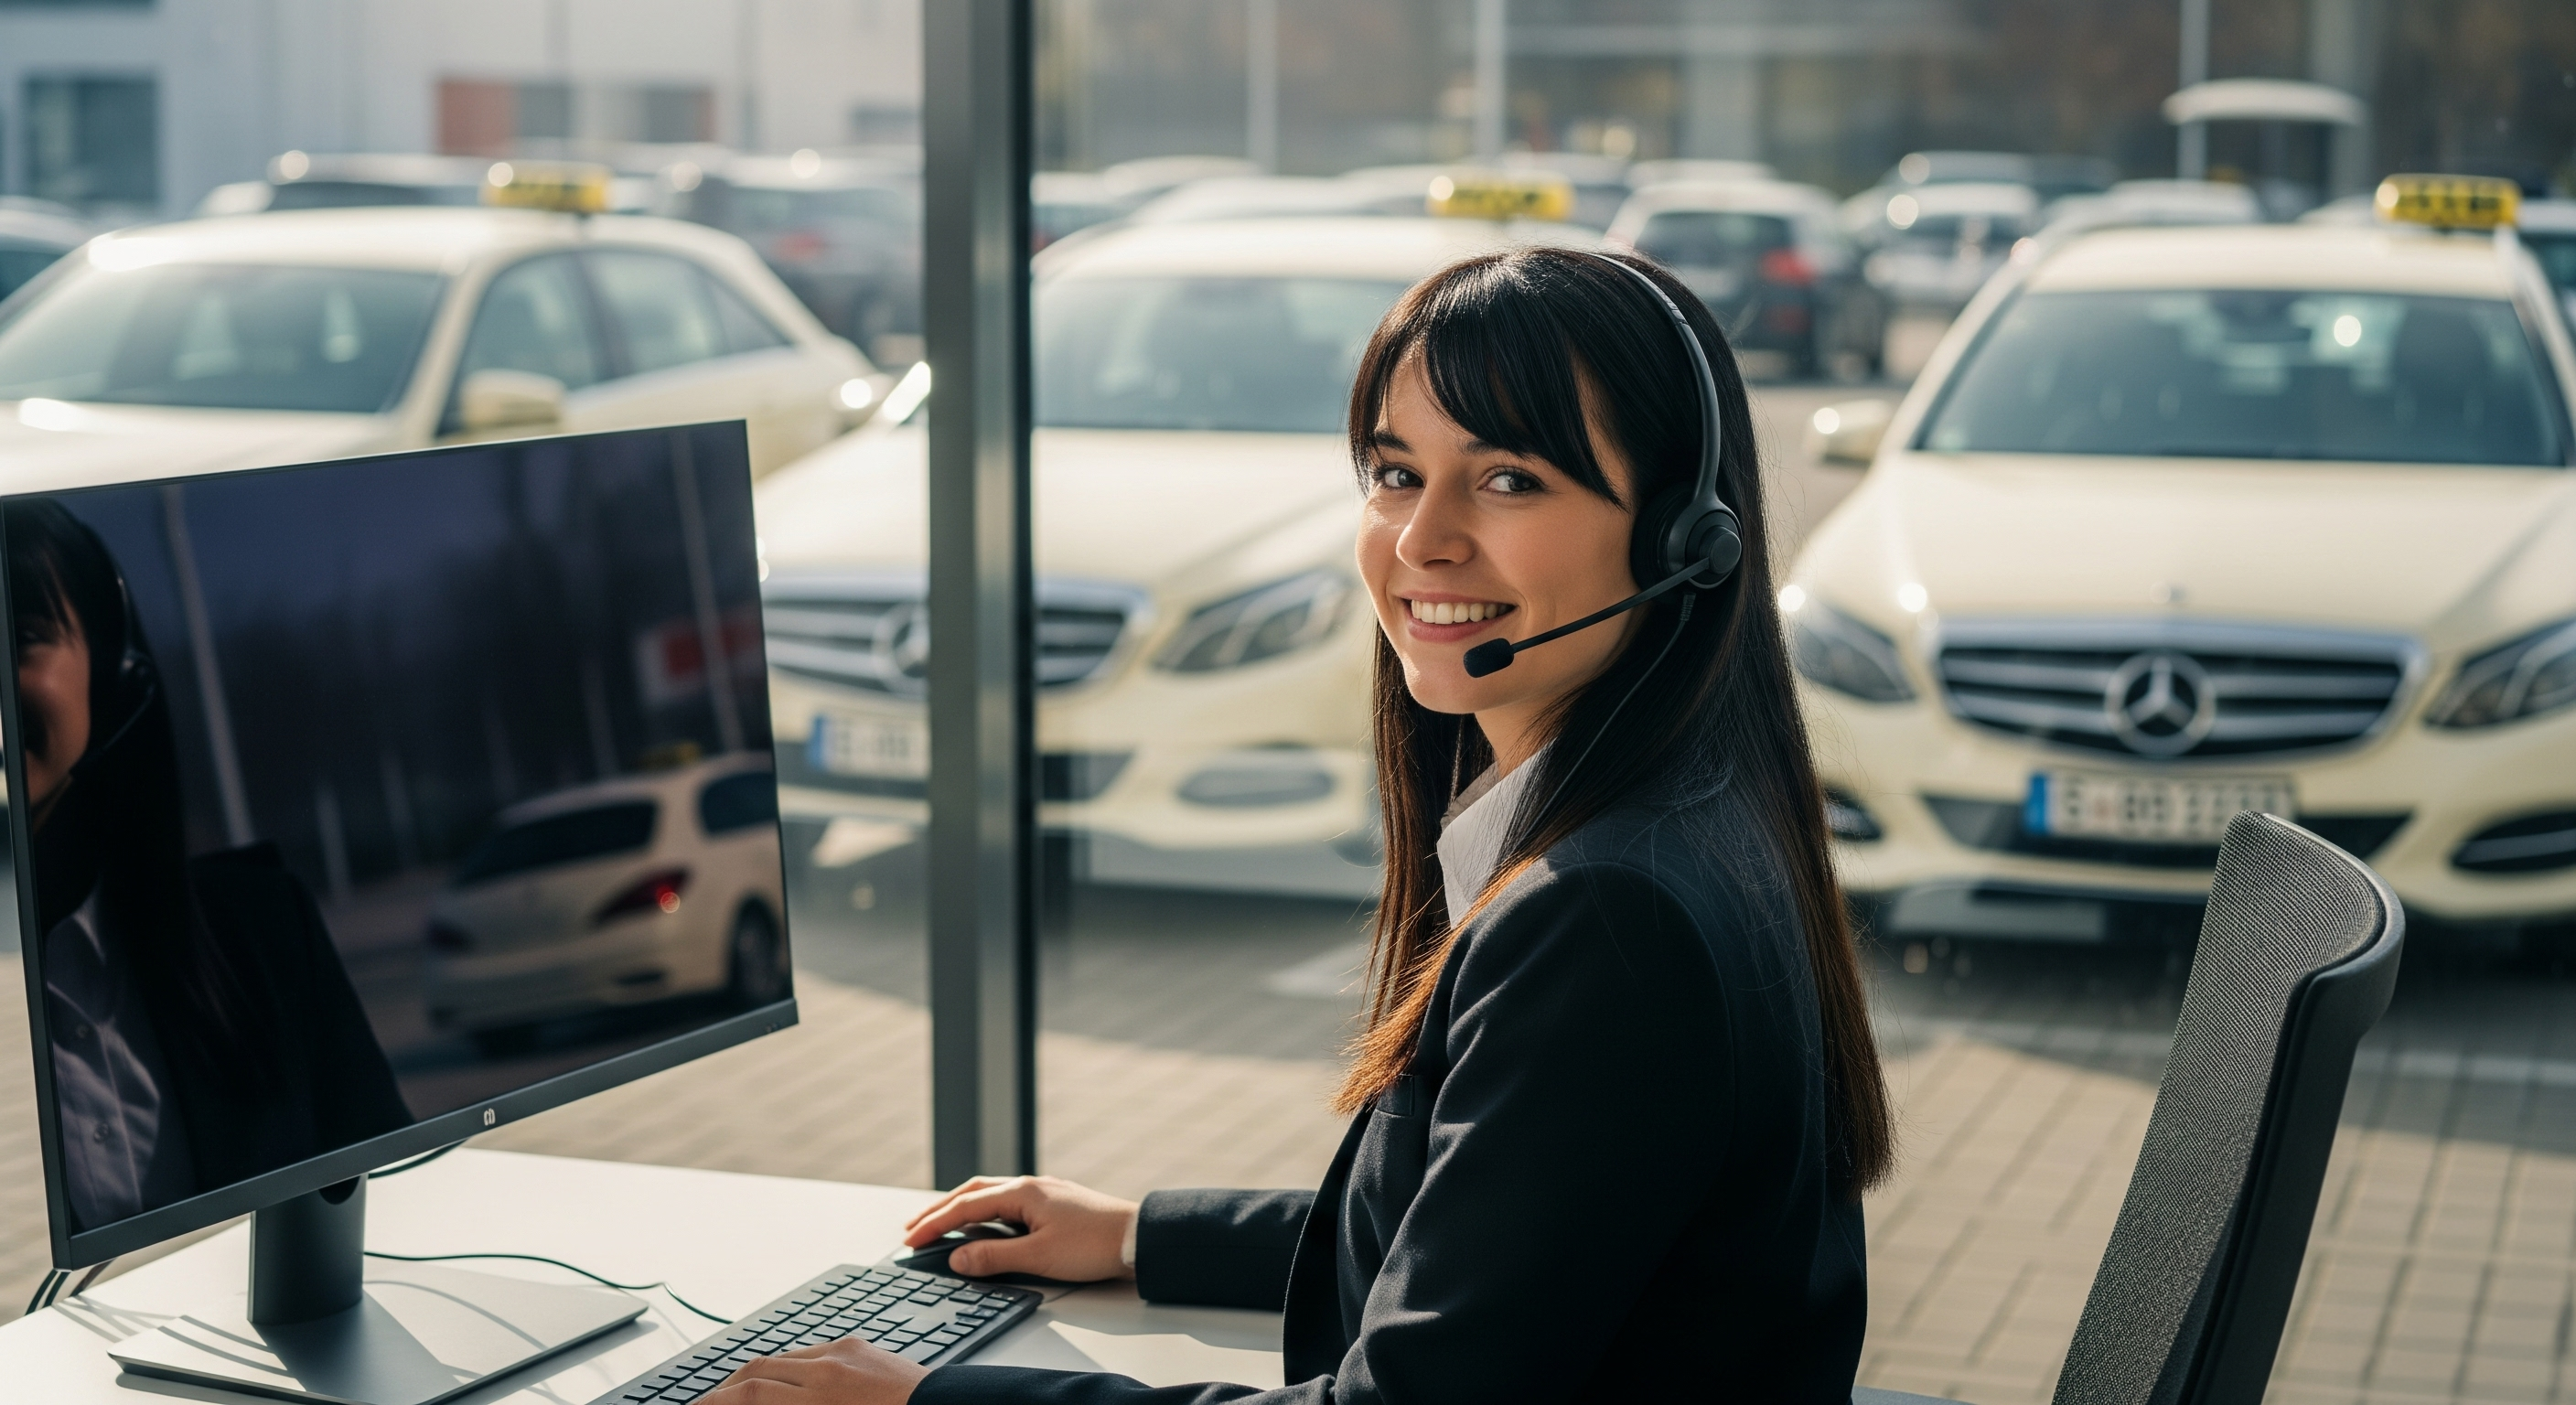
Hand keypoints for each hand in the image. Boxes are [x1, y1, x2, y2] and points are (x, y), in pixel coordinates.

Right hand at [703, 1337, 924, 1403]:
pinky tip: (779, 1383)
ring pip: (779, 1357)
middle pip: (755, 1371)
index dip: (714, 1403)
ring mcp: (843, 1352)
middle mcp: (829, 1369)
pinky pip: (809, 1352)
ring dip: (752, 1377)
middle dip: (724, 1391)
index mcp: (822, 1399)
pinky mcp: (858, 1344)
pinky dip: (786, 1368)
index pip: (749, 1395)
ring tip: (736, 1396)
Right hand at [900, 1174, 1137, 1281]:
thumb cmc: (1093, 1245)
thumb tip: (957, 1258)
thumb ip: (994, 1257)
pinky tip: (984, 1226)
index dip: (934, 1224)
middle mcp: (1029, 1185)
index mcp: (1021, 1192)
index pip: (965, 1206)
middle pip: (973, 1192)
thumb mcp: (1038, 1257)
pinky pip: (1007, 1203)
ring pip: (990, 1195)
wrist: (1137, 1237)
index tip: (910, 1239)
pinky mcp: (1054, 1204)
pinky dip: (985, 1213)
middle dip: (940, 1210)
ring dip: (962, 1209)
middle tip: (913, 1227)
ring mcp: (1043, 1192)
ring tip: (940, 1225)